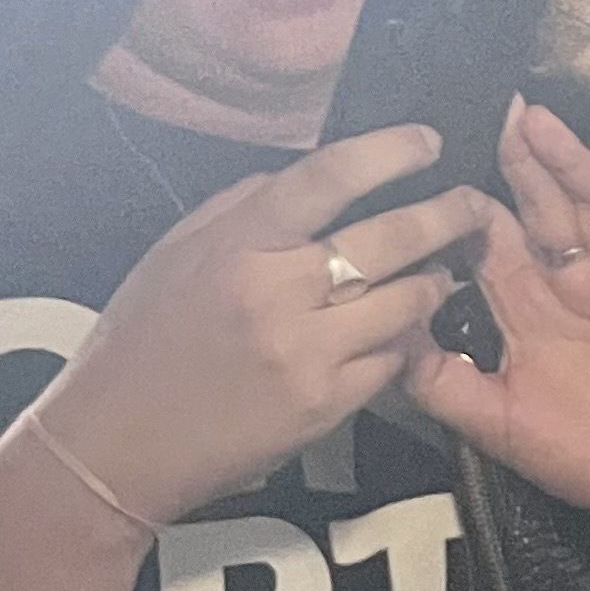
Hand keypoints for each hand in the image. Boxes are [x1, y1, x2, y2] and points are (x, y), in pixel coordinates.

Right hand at [35, 128, 485, 523]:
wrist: (114, 448)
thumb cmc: (139, 344)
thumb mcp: (173, 256)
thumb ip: (240, 208)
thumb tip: (310, 178)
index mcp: (238, 245)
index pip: (329, 177)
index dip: (390, 151)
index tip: (429, 141)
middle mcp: (278, 292)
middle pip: (394, 237)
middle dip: (450, 213)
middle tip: (475, 204)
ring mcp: (308, 351)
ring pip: (410, 300)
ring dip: (436, 281)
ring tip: (443, 270)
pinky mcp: (326, 405)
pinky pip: (393, 359)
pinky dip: (406, 341)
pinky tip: (406, 331)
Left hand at [409, 100, 589, 555]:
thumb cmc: (576, 453)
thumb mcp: (492, 421)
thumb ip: (442, 382)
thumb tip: (382, 337)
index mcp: (523, 305)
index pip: (490, 238)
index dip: (465, 202)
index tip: (433, 162)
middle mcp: (568, 278)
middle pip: (538, 203)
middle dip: (516, 159)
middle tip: (493, 109)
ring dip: (567, 158)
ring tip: (540, 119)